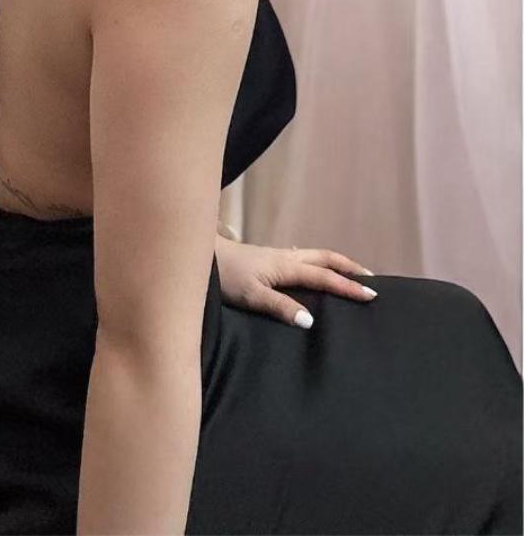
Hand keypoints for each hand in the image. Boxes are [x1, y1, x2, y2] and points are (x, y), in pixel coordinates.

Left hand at [214, 238, 377, 328]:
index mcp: (287, 266)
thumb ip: (279, 307)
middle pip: (326, 258)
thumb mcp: (251, 296)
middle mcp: (287, 257)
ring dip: (337, 264)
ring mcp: (278, 256)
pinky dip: (319, 264)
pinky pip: (303, 258)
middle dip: (350, 268)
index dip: (349, 287)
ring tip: (352, 274)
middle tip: (372, 280)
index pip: (325, 277)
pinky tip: (313, 269)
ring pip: (316, 256)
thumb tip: (310, 321)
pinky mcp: (269, 259)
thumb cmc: (225, 276)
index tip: (372, 296)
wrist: (202, 253)